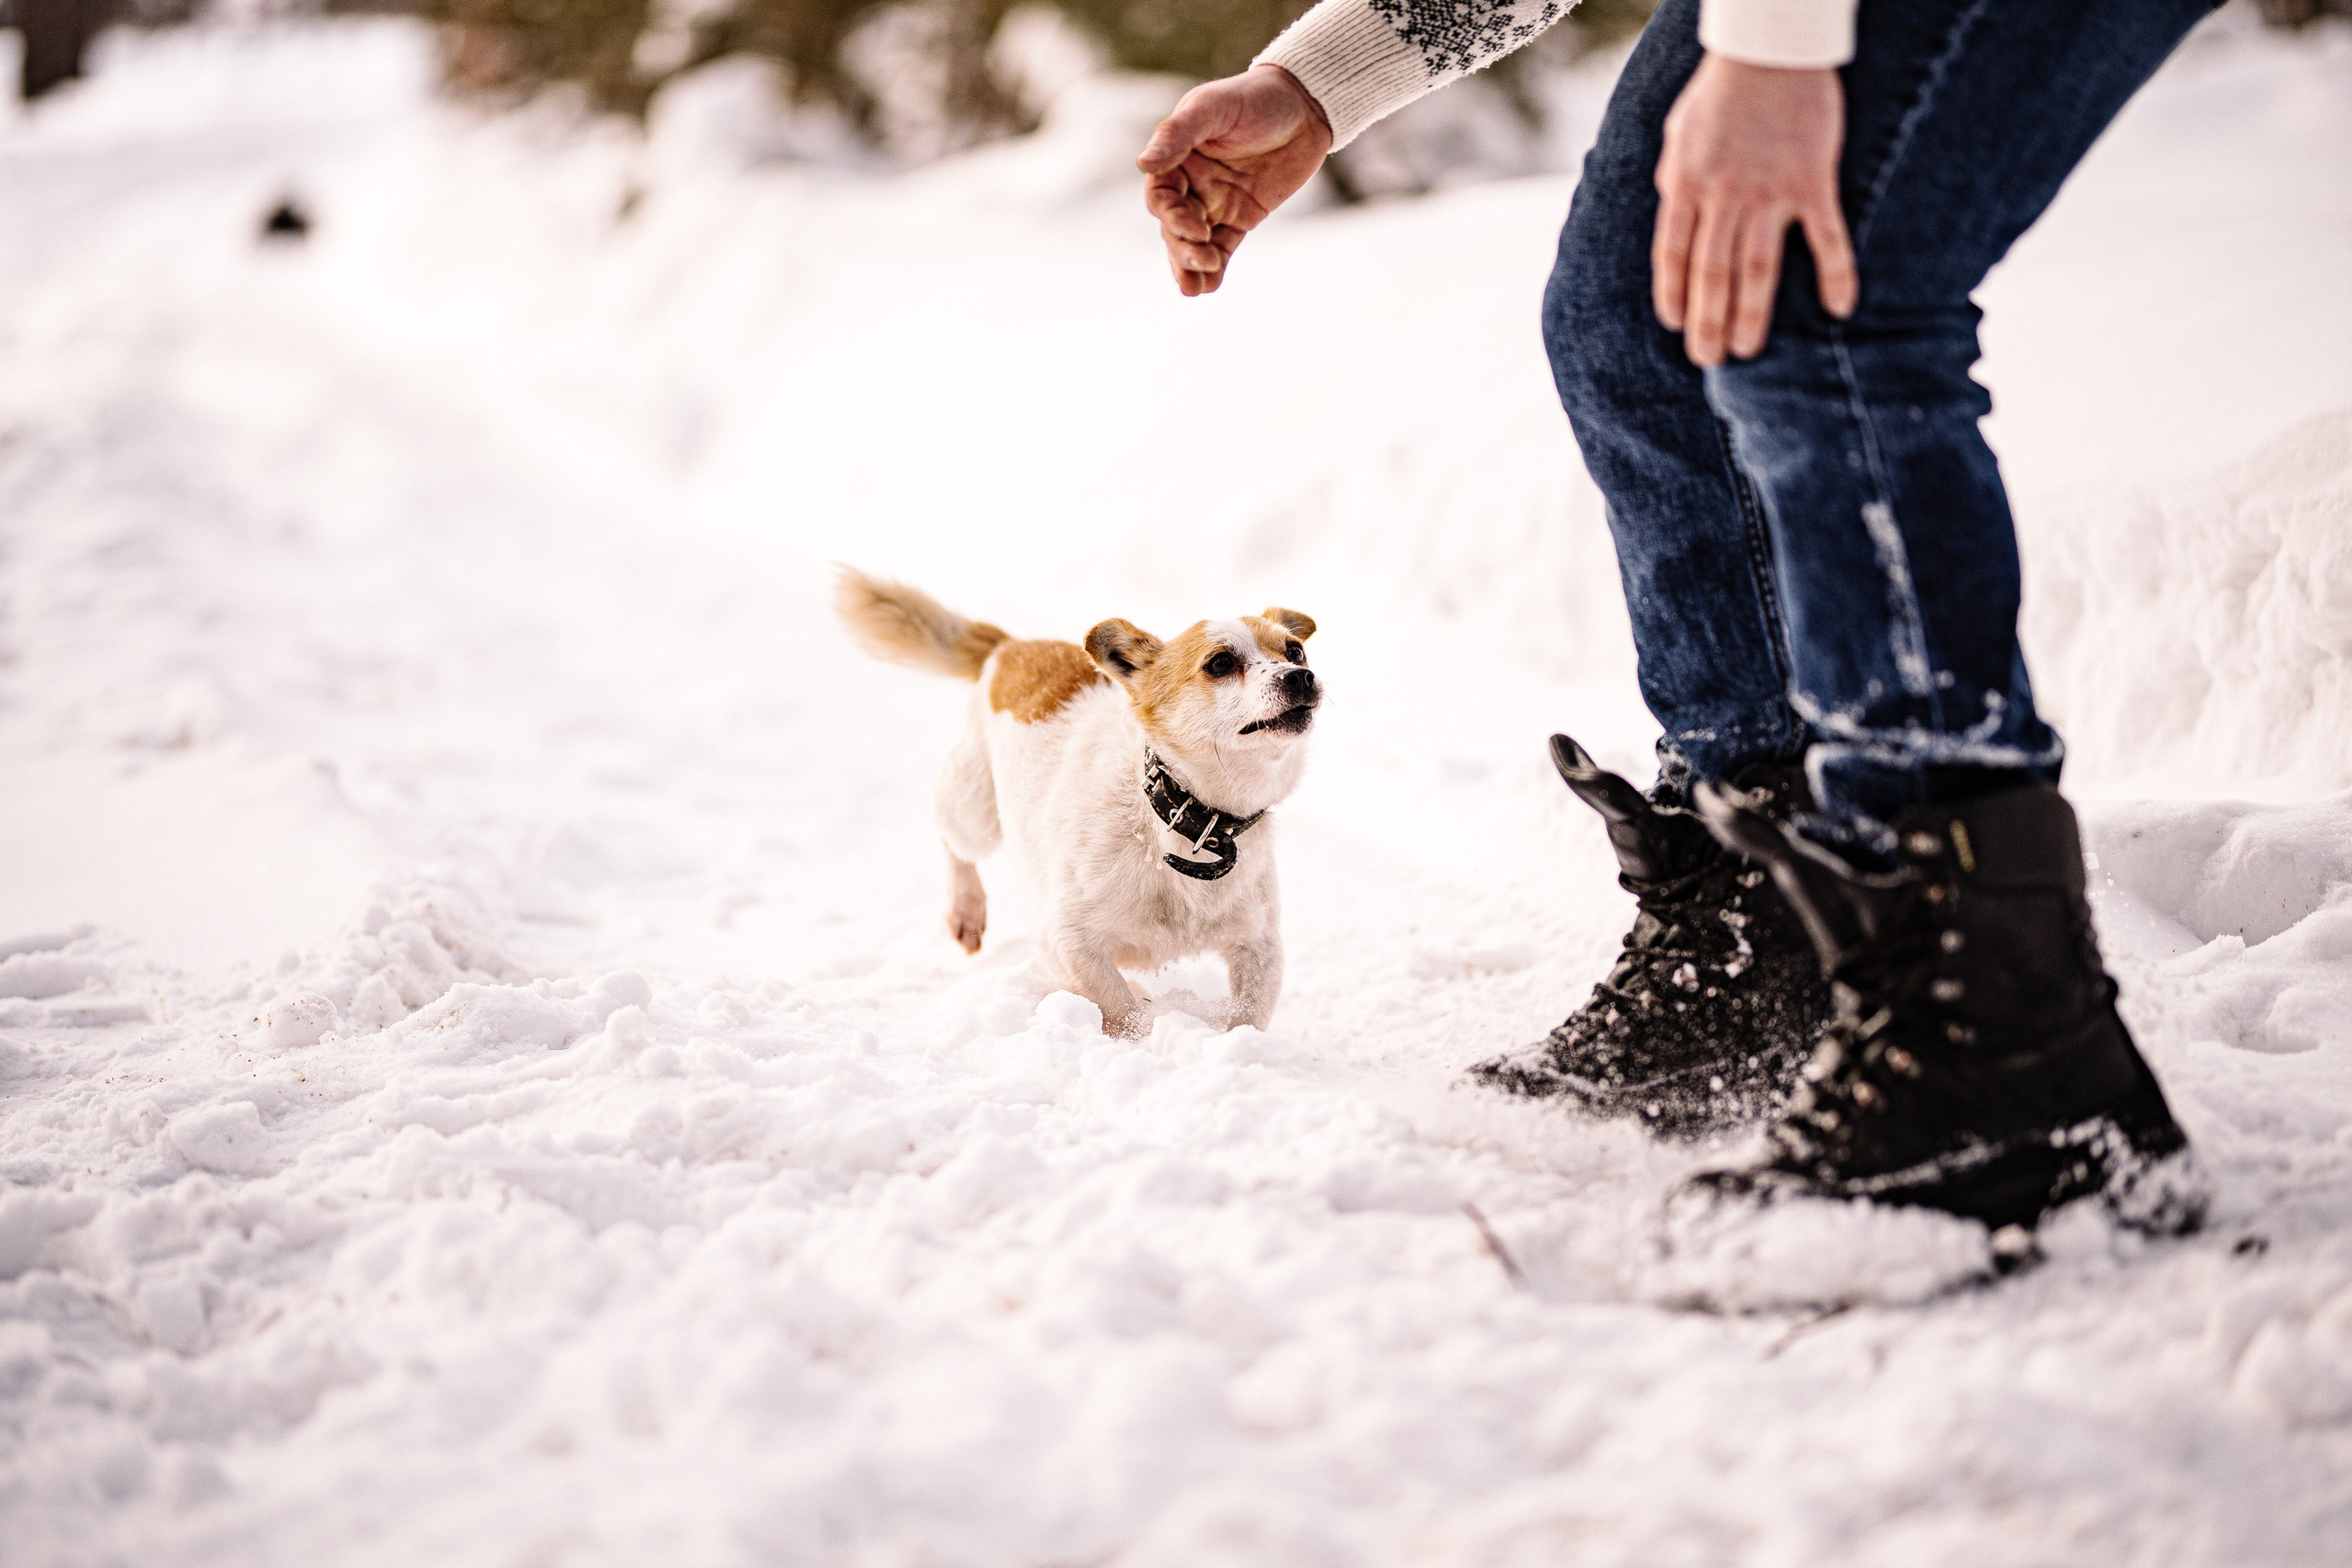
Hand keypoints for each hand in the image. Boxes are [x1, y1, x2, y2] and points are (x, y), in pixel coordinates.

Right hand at [1137, 65, 1332, 296]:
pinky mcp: (1241, 217)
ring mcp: (1215, 202)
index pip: (1161, 196)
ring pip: (1195, 242)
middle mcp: (1191, 183)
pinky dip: (1216, 269)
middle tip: (1204, 258)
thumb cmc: (1254, 98)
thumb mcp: (1213, 108)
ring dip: (1192, 265)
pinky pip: (1224, 248)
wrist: (1304, 106)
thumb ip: (1178, 134)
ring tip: (1196, 289)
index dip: (1172, 216)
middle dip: (1184, 247)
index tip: (1197, 227)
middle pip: (1175, 226)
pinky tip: (1210, 287)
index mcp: (1176, 158)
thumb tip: (1143, 163)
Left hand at [1652, 54, 1858, 365]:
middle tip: (1709, 360)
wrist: (1771, 49)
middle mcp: (1724, 196)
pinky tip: (1840, 309)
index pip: (1673, 256)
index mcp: (1685, 186)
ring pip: (1757, 268)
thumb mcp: (1677, 136)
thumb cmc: (1721, 92)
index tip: (1677, 327)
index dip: (1674, 296)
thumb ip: (1675, 181)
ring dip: (1751, 314)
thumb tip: (1673, 214)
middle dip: (1708, 322)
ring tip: (1747, 350)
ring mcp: (1769, 192)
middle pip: (1712, 273)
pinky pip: (1826, 237)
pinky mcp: (1812, 182)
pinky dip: (1836, 273)